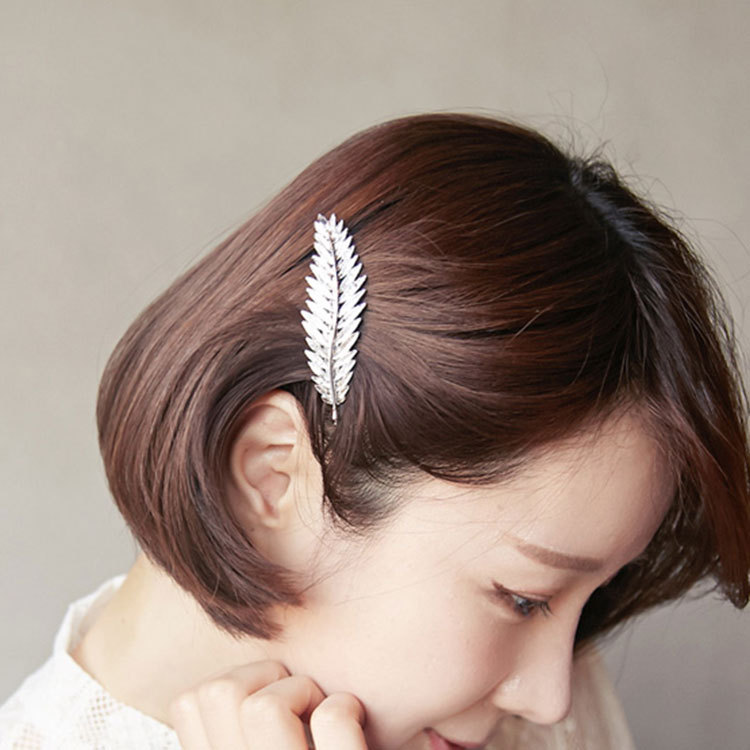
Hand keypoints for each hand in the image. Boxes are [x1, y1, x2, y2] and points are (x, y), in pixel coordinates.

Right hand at [168, 659, 367, 748]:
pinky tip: (360, 728)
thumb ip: (245, 729)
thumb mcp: (276, 739)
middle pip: (218, 692)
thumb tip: (230, 676)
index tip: (274, 699)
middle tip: (302, 702)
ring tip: (326, 714)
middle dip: (268, 675)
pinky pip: (332, 719)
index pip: (191, 702)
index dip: (241, 681)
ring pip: (264, 706)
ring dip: (304, 689)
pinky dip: (349, 709)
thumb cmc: (320, 744)